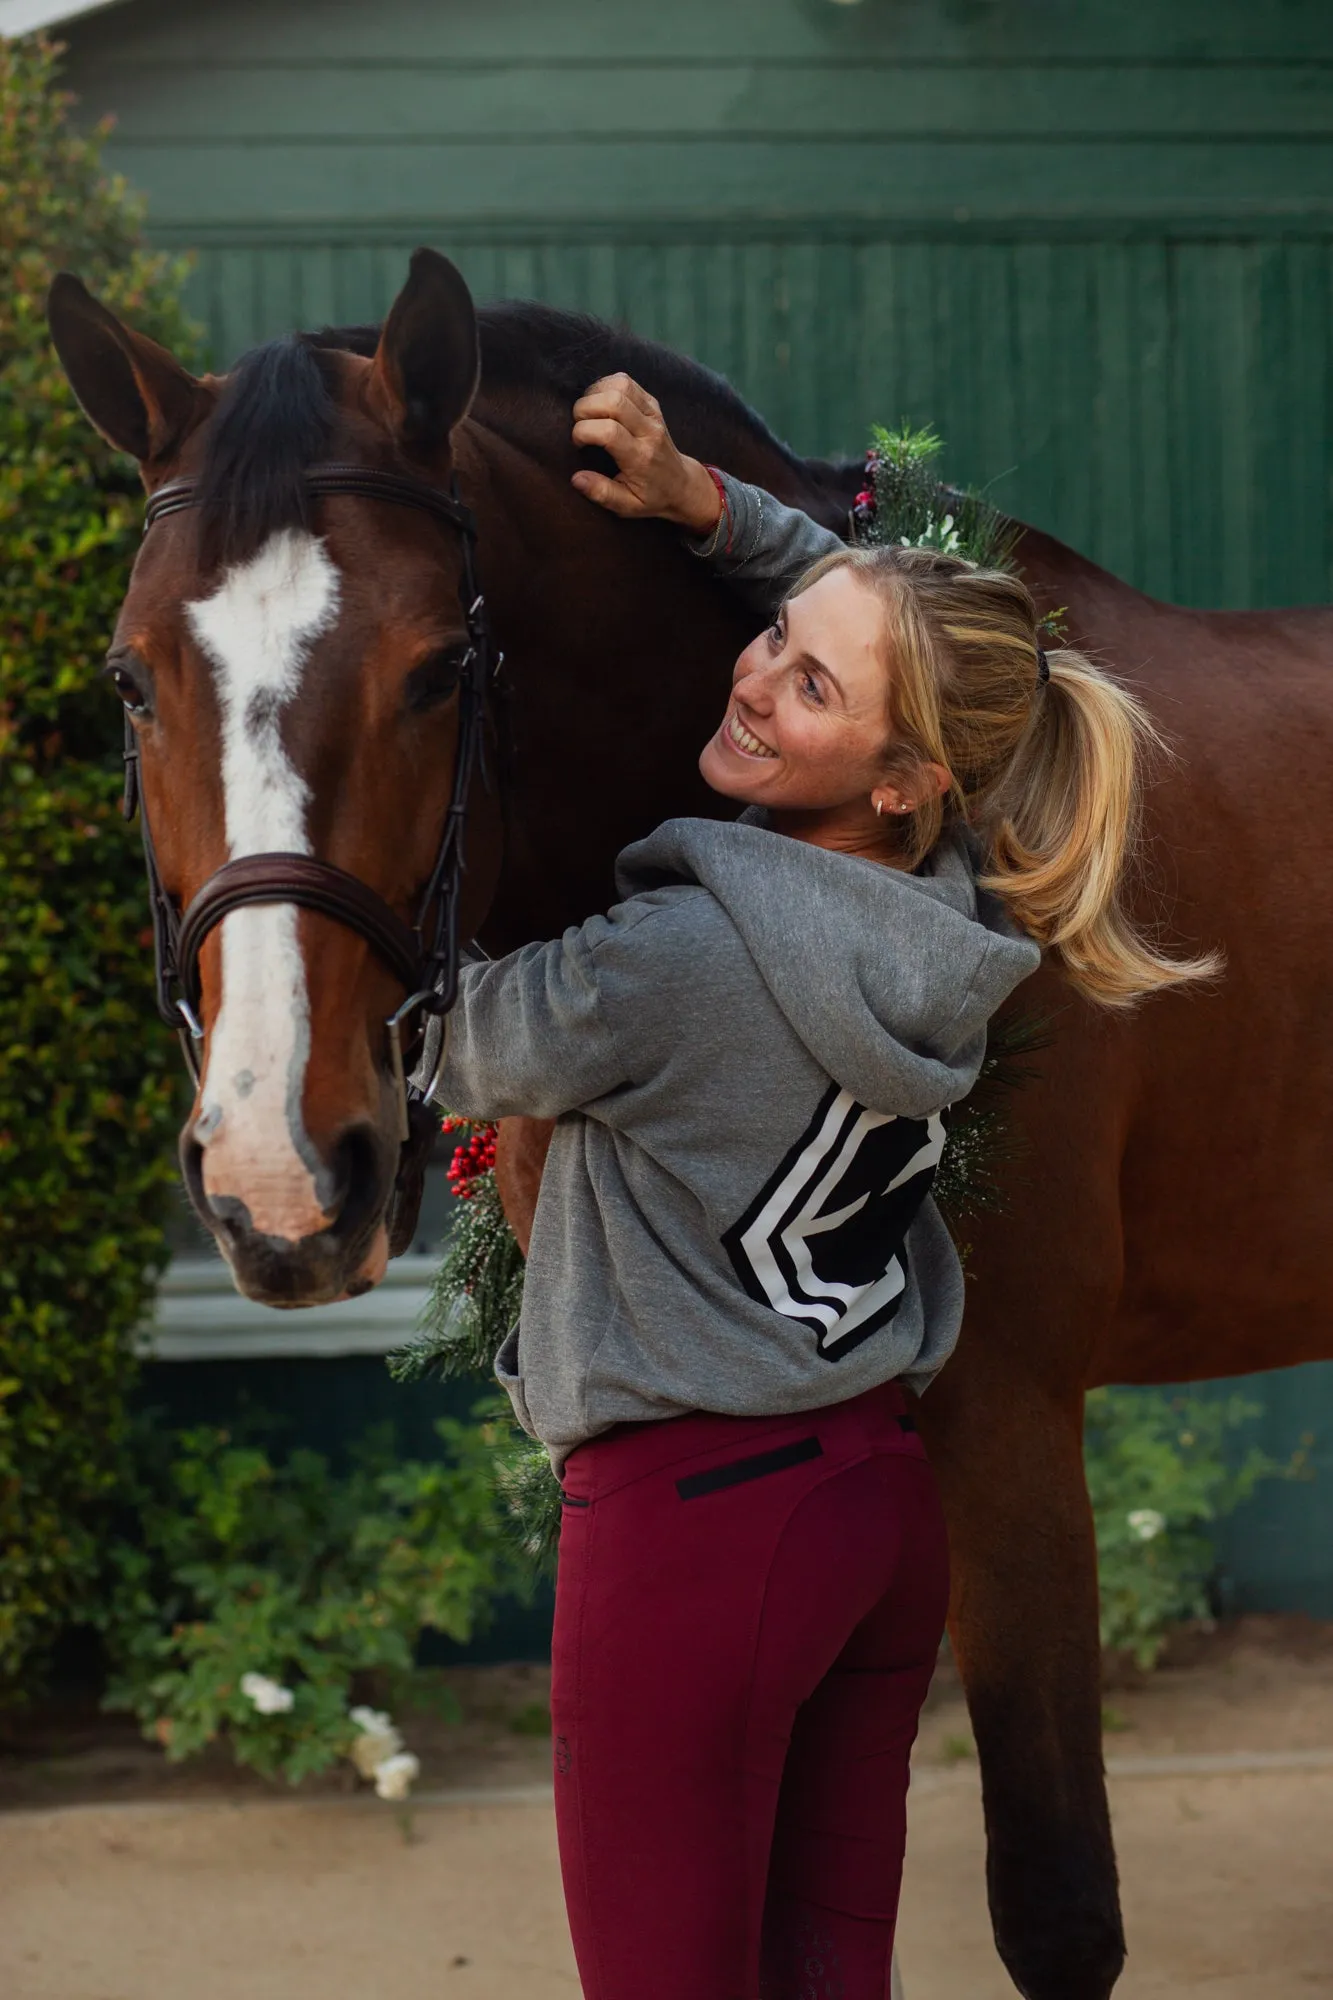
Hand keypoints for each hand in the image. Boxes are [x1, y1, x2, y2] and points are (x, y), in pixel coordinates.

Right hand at [570, 373, 722, 533]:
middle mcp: (649, 430)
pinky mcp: (652, 403)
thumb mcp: (627, 506)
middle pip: (614, 401)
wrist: (682, 484)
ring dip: (595, 393)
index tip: (578, 444)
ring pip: (620, 385)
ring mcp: (653, 413)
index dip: (583, 432)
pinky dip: (606, 385)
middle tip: (579, 424)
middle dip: (584, 408)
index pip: (608, 431)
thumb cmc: (651, 497)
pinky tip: (600, 403)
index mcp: (641, 457)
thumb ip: (601, 493)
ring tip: (588, 412)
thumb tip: (576, 479)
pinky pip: (626, 381)